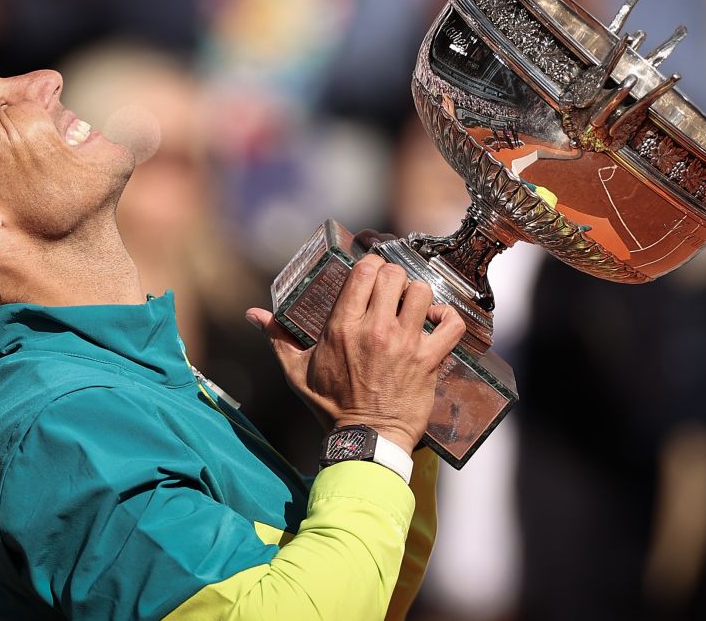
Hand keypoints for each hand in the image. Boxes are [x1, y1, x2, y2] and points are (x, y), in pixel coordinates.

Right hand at [247, 254, 465, 453]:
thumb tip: (254, 314)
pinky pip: (451, 324)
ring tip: (413, 306)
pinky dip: (449, 318)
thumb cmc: (330, 407)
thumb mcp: (297, 371)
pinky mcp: (428, 360)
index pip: (364, 271)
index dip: (372, 264)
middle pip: (394, 275)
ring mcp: (404, 344)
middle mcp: (375, 329)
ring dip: (418, 295)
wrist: (364, 440)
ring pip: (422, 292)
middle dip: (394, 276)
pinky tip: (438, 321)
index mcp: (342, 326)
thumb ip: (278, 338)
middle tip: (392, 289)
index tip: (373, 272)